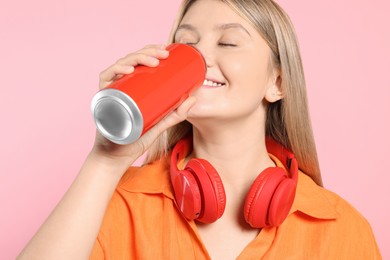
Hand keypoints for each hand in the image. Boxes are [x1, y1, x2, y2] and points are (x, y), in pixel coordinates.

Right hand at [91, 44, 195, 167]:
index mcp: (132, 85)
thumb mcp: (160, 123)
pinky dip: (115, 71)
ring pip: (121, 65)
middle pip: (132, 60)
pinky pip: (105, 79)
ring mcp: (111, 90)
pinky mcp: (102, 98)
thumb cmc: (136, 138)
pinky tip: (128, 70)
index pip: (140, 61)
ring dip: (137, 58)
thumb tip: (194, 98)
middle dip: (148, 51)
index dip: (152, 50)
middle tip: (164, 54)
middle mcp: (120, 84)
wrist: (117, 157)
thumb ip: (176, 113)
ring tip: (153, 61)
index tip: (167, 49)